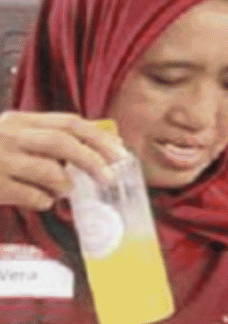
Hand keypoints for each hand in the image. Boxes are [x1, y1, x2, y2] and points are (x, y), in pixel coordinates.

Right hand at [0, 111, 121, 210]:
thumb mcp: (16, 137)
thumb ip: (52, 135)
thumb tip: (106, 136)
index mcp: (19, 121)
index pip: (68, 123)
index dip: (99, 138)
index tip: (120, 152)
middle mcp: (8, 136)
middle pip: (63, 142)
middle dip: (92, 160)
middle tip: (109, 178)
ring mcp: (0, 160)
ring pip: (51, 172)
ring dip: (65, 186)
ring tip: (59, 191)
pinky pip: (35, 196)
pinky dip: (45, 201)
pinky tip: (39, 201)